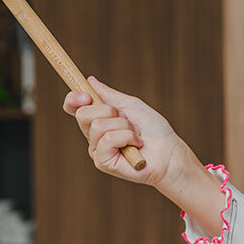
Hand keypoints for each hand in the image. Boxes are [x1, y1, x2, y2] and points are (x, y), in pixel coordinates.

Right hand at [63, 76, 200, 192]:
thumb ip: (109, 95)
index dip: (73, 99)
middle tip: (129, 121)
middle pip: (83, 114)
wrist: (170, 153)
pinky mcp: (103, 163)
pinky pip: (107, 140)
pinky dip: (126, 137)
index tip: (86, 95)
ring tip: (136, 136)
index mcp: (99, 120)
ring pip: (98, 126)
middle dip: (110, 112)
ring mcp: (97, 150)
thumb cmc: (155, 131)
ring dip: (124, 126)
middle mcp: (94, 136)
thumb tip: (90, 80)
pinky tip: (136, 146)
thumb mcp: (131, 106)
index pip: (74, 108)